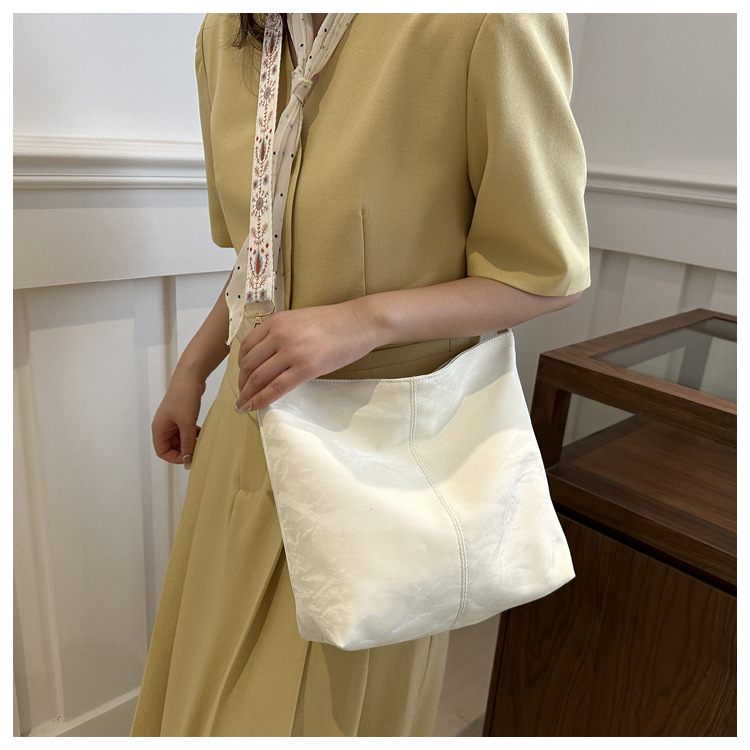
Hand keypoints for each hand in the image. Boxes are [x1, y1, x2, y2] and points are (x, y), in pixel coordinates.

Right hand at [152, 370, 206, 467]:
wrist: (190, 376)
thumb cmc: (184, 397)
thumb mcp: (186, 424)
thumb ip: (187, 443)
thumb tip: (187, 461)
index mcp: (159, 428)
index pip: (162, 451)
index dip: (174, 457)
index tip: (189, 458)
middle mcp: (164, 425)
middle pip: (171, 446)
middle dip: (184, 449)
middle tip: (198, 450)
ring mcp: (172, 420)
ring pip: (180, 438)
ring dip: (190, 441)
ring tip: (201, 440)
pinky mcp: (181, 415)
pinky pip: (185, 430)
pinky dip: (193, 433)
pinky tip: (201, 432)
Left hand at [236, 304, 374, 410]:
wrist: (359, 322)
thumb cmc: (335, 322)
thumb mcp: (300, 320)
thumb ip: (282, 333)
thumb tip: (270, 356)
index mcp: (277, 321)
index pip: (247, 346)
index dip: (240, 366)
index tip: (242, 376)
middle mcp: (279, 335)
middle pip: (249, 364)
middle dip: (242, 383)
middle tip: (242, 395)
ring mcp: (292, 351)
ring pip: (259, 378)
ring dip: (248, 395)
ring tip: (245, 405)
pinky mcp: (306, 368)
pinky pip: (276, 388)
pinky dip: (262, 400)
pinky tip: (256, 407)